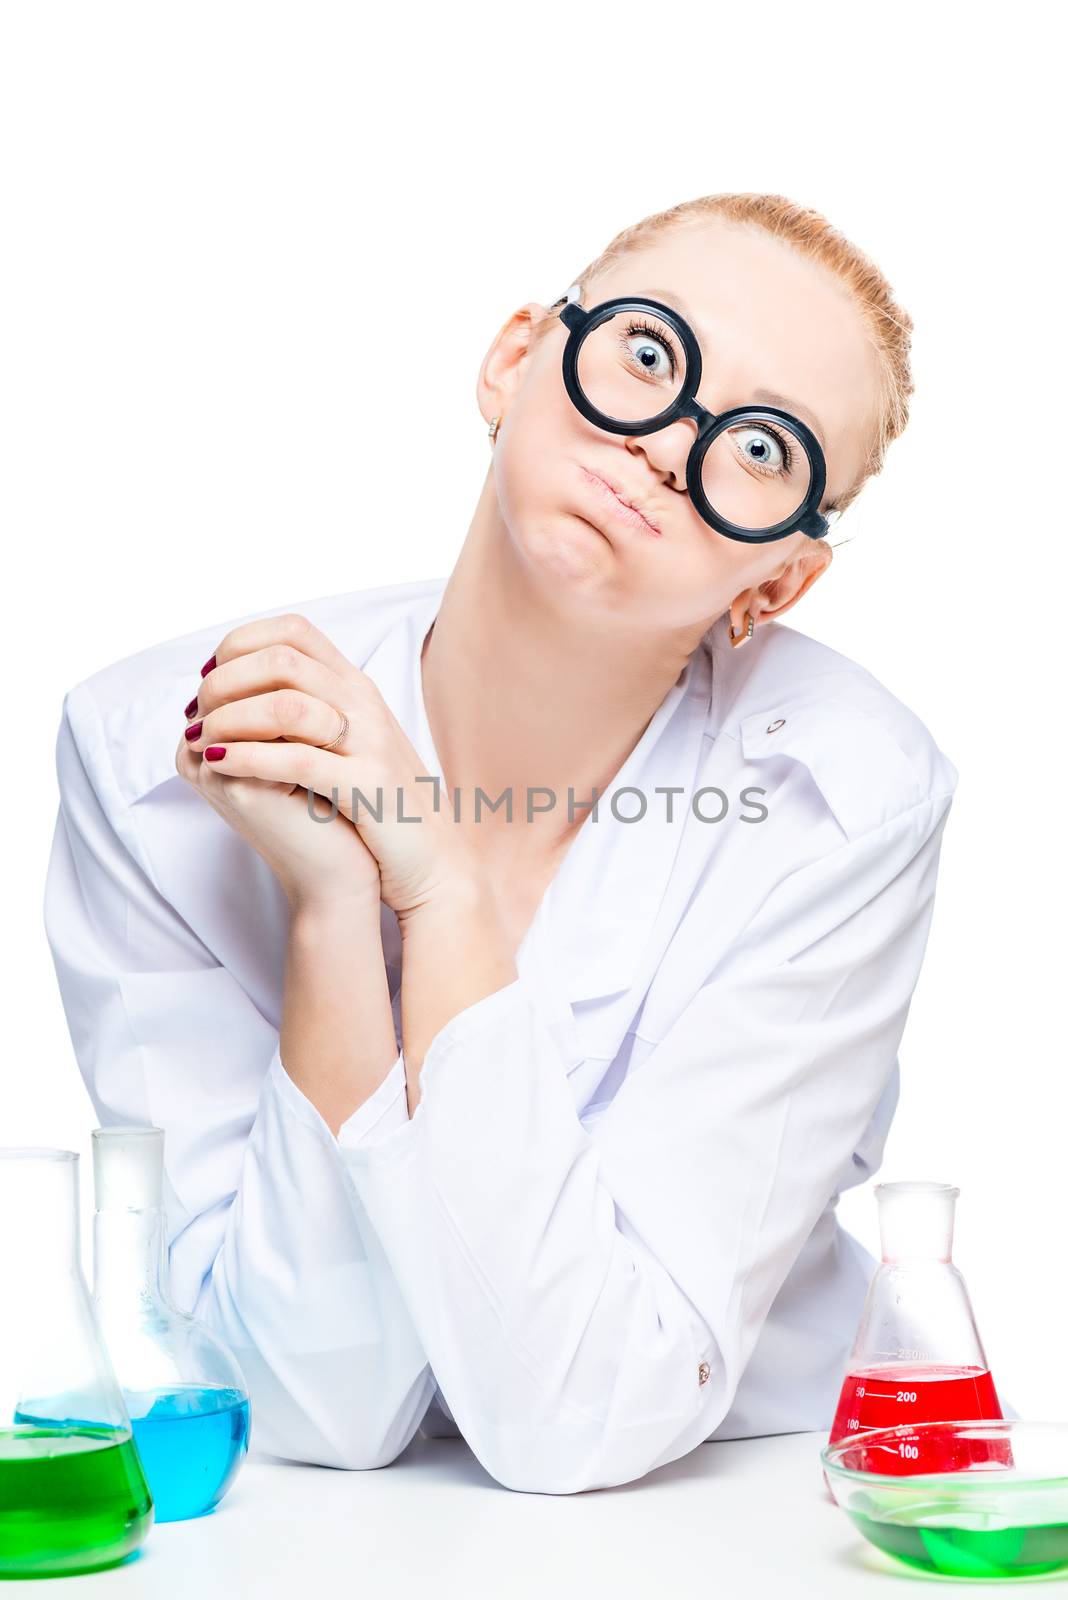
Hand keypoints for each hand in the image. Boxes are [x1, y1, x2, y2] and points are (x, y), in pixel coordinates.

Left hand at [181, 612, 475, 921]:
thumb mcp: (346, 744)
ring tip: (203, 739)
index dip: (240, 644)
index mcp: (356, 688)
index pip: (294, 631)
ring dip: (230, 718)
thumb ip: (306, 712)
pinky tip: (220, 764)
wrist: (430, 861)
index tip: (209, 677)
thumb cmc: (377, 805)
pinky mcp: (366, 787)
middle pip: (281, 659)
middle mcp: (365, 704)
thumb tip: (236, 693)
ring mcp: (369, 743)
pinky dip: (247, 758)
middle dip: (225, 680)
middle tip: (197, 709)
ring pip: (285, 705)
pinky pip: (296, 760)